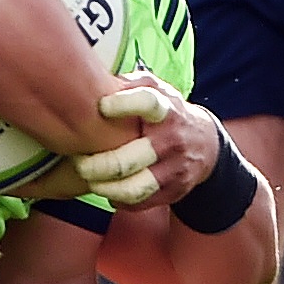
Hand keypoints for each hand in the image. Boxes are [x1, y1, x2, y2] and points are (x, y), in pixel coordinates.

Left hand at [74, 73, 219, 207]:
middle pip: (125, 161)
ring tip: (91, 179)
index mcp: (166, 109)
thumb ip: (127, 84)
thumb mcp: (155, 89)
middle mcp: (172, 140)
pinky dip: (117, 199)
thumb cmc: (165, 112)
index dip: (122, 105)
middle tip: (79, 161)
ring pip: (132, 189)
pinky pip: (138, 203)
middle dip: (93, 165)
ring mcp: (174, 169)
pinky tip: (108, 189)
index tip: (101, 107)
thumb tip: (91, 81)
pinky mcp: (174, 191)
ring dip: (102, 187)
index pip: (147, 103)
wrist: (204, 143)